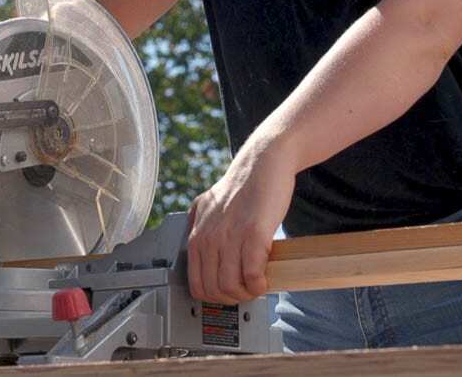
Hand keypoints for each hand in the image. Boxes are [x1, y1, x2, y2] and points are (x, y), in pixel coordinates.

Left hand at [186, 138, 295, 303]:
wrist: (264, 164)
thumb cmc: (242, 186)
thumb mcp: (209, 205)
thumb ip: (201, 225)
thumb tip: (199, 247)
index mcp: (197, 234)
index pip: (196, 284)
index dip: (215, 296)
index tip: (229, 293)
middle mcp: (209, 237)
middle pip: (214, 289)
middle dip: (233, 298)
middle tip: (246, 291)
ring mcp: (230, 236)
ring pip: (231, 286)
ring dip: (247, 293)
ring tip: (257, 286)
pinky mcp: (253, 234)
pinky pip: (251, 274)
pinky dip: (259, 285)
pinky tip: (265, 281)